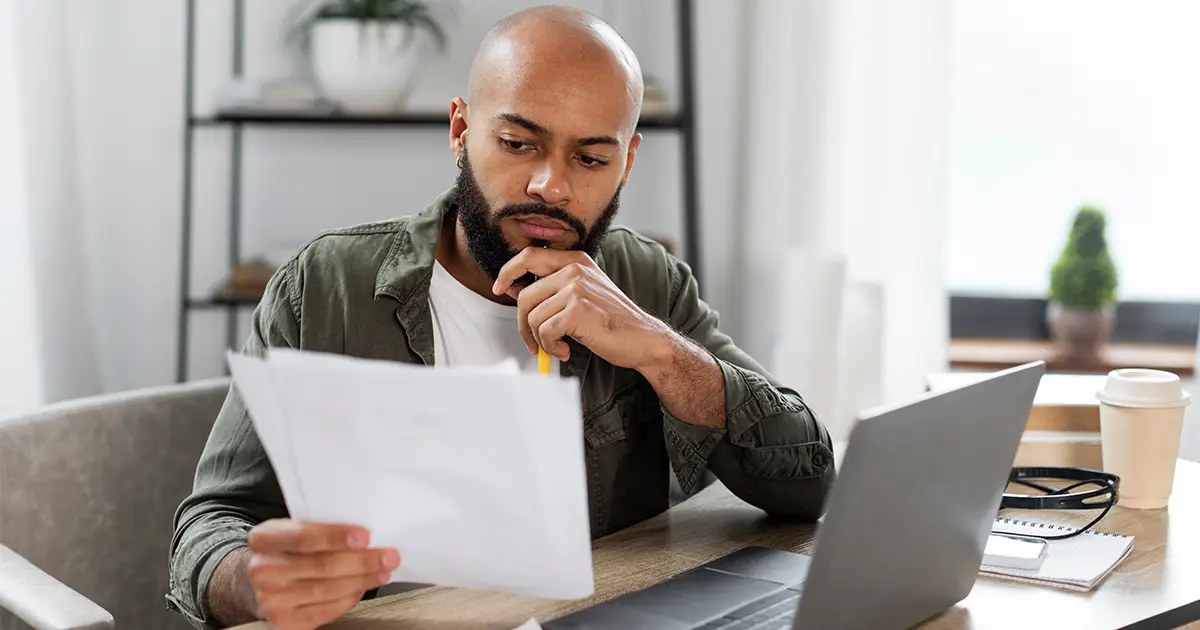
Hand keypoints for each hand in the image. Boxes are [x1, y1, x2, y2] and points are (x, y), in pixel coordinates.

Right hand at [245, 519, 399, 629]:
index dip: (336, 537)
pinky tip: (362, 587)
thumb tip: (365, 536)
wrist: (259, 582)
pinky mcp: (285, 621)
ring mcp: (272, 598)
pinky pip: (326, 610)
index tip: (365, 536)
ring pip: (328, 589)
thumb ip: (320, 528)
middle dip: (362, 561)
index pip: (303, 537)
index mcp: (264, 539)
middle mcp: (263, 569)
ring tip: (382, 571)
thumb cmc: (286, 551)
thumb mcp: (293, 530)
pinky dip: (350, 598)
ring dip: (362, 580)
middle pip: (322, 565)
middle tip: (387, 556)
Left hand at [492, 247, 676, 370]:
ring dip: (541, 340)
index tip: (500, 289)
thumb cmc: (611, 321)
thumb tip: (512, 290)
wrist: (642, 338)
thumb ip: (550, 288)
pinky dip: (551, 348)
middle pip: (525, 295)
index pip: (528, 256)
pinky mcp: (577, 309)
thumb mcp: (581, 295)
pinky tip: (566, 350)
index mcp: (575, 260)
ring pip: (533, 317)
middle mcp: (574, 269)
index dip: (508, 272)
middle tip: (532, 343)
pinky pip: (545, 331)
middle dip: (522, 324)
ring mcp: (576, 287)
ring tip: (558, 347)